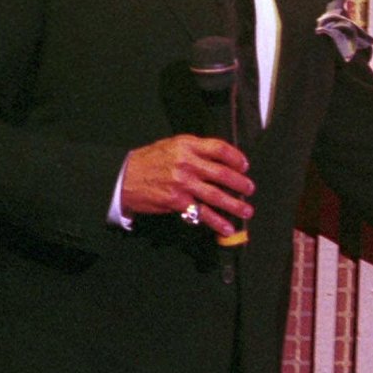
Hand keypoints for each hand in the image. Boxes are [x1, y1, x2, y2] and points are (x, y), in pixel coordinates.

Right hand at [120, 134, 254, 239]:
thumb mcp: (172, 146)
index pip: (219, 148)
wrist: (123, 177)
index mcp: (187, 145)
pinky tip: (227, 228)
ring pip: (215, 195)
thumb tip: (222, 159)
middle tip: (249, 189)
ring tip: (247, 211)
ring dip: (234, 204)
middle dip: (239, 183)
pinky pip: (201, 213)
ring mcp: (182, 183)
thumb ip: (196, 150)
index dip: (236, 157)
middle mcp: (186, 163)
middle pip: (222, 173)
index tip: (244, 166)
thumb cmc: (149, 161)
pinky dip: (216, 221)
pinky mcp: (177, 201)